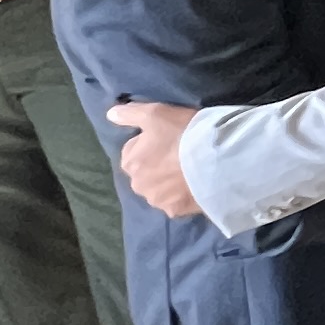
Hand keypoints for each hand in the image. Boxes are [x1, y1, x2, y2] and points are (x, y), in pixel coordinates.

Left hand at [108, 100, 201, 218]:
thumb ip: (130, 114)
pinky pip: (175, 202)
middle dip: (157, 167)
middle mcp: (137, 185)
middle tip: (180, 156)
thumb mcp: (155, 113)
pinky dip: (182, 196)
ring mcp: (156, 201)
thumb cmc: (182, 133)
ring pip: (159, 189)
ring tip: (190, 171)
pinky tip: (195, 185)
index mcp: (130, 162)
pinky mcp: (175, 211)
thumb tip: (110, 114)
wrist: (214, 160)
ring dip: (169, 183)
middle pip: (145, 173)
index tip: (168, 139)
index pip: (133, 151)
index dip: (151, 143)